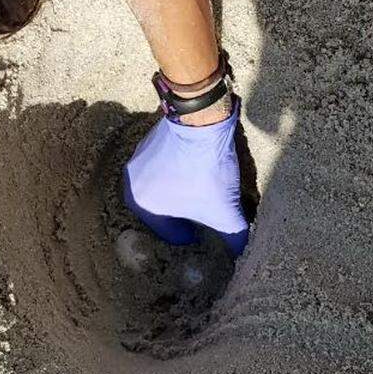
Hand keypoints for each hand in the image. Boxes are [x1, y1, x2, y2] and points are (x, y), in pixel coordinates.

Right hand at [123, 99, 249, 256]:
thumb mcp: (224, 212)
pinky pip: (167, 165)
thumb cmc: (205, 172)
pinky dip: (181, 170)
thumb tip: (241, 252)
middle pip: (166, 210)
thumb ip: (233, 238)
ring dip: (183, 191)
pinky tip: (199, 169)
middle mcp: (132, 183)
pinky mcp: (151, 139)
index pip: (171, 233)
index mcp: (141, 206)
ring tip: (206, 192)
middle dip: (187, 214)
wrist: (202, 122)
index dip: (194, 237)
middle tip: (208, 215)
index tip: (208, 234)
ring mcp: (139, 158)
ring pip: (165, 186)